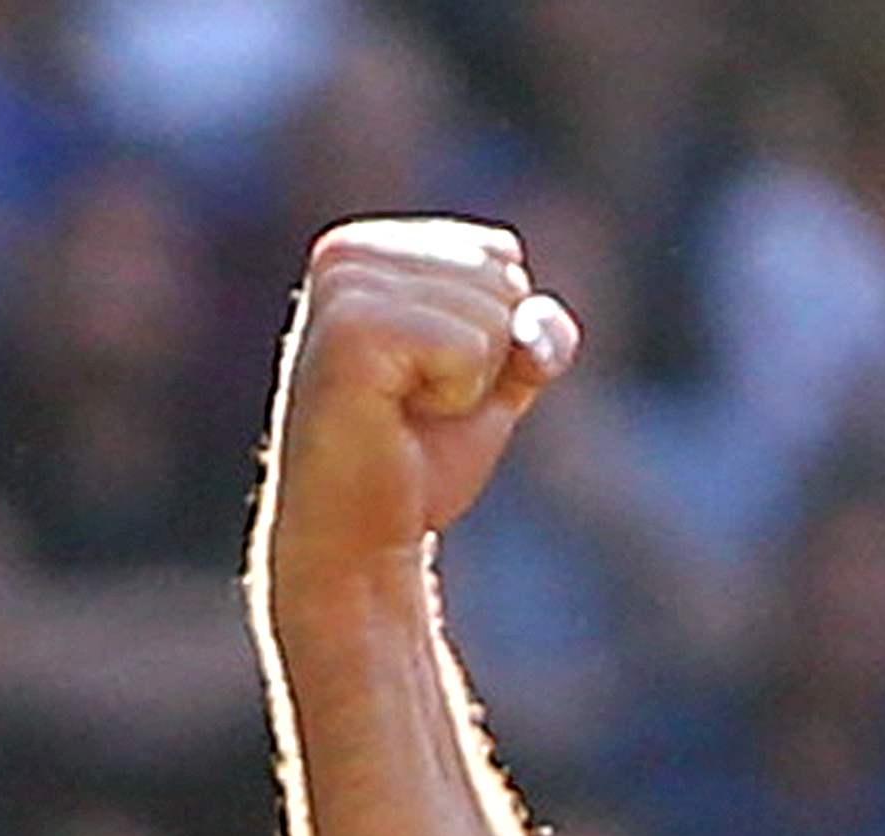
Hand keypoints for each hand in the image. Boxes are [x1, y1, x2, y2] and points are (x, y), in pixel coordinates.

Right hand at [261, 219, 579, 590]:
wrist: (363, 537)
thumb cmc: (419, 459)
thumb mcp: (496, 382)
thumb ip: (534, 333)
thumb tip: (540, 326)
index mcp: (372, 248)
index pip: (500, 253)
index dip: (496, 335)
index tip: (434, 379)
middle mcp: (347, 252)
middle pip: (501, 278)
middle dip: (488, 358)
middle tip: (421, 404)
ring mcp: (344, 287)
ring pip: (491, 311)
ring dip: (469, 383)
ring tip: (407, 411)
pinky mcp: (351, 329)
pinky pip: (469, 345)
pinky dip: (456, 397)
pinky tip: (399, 417)